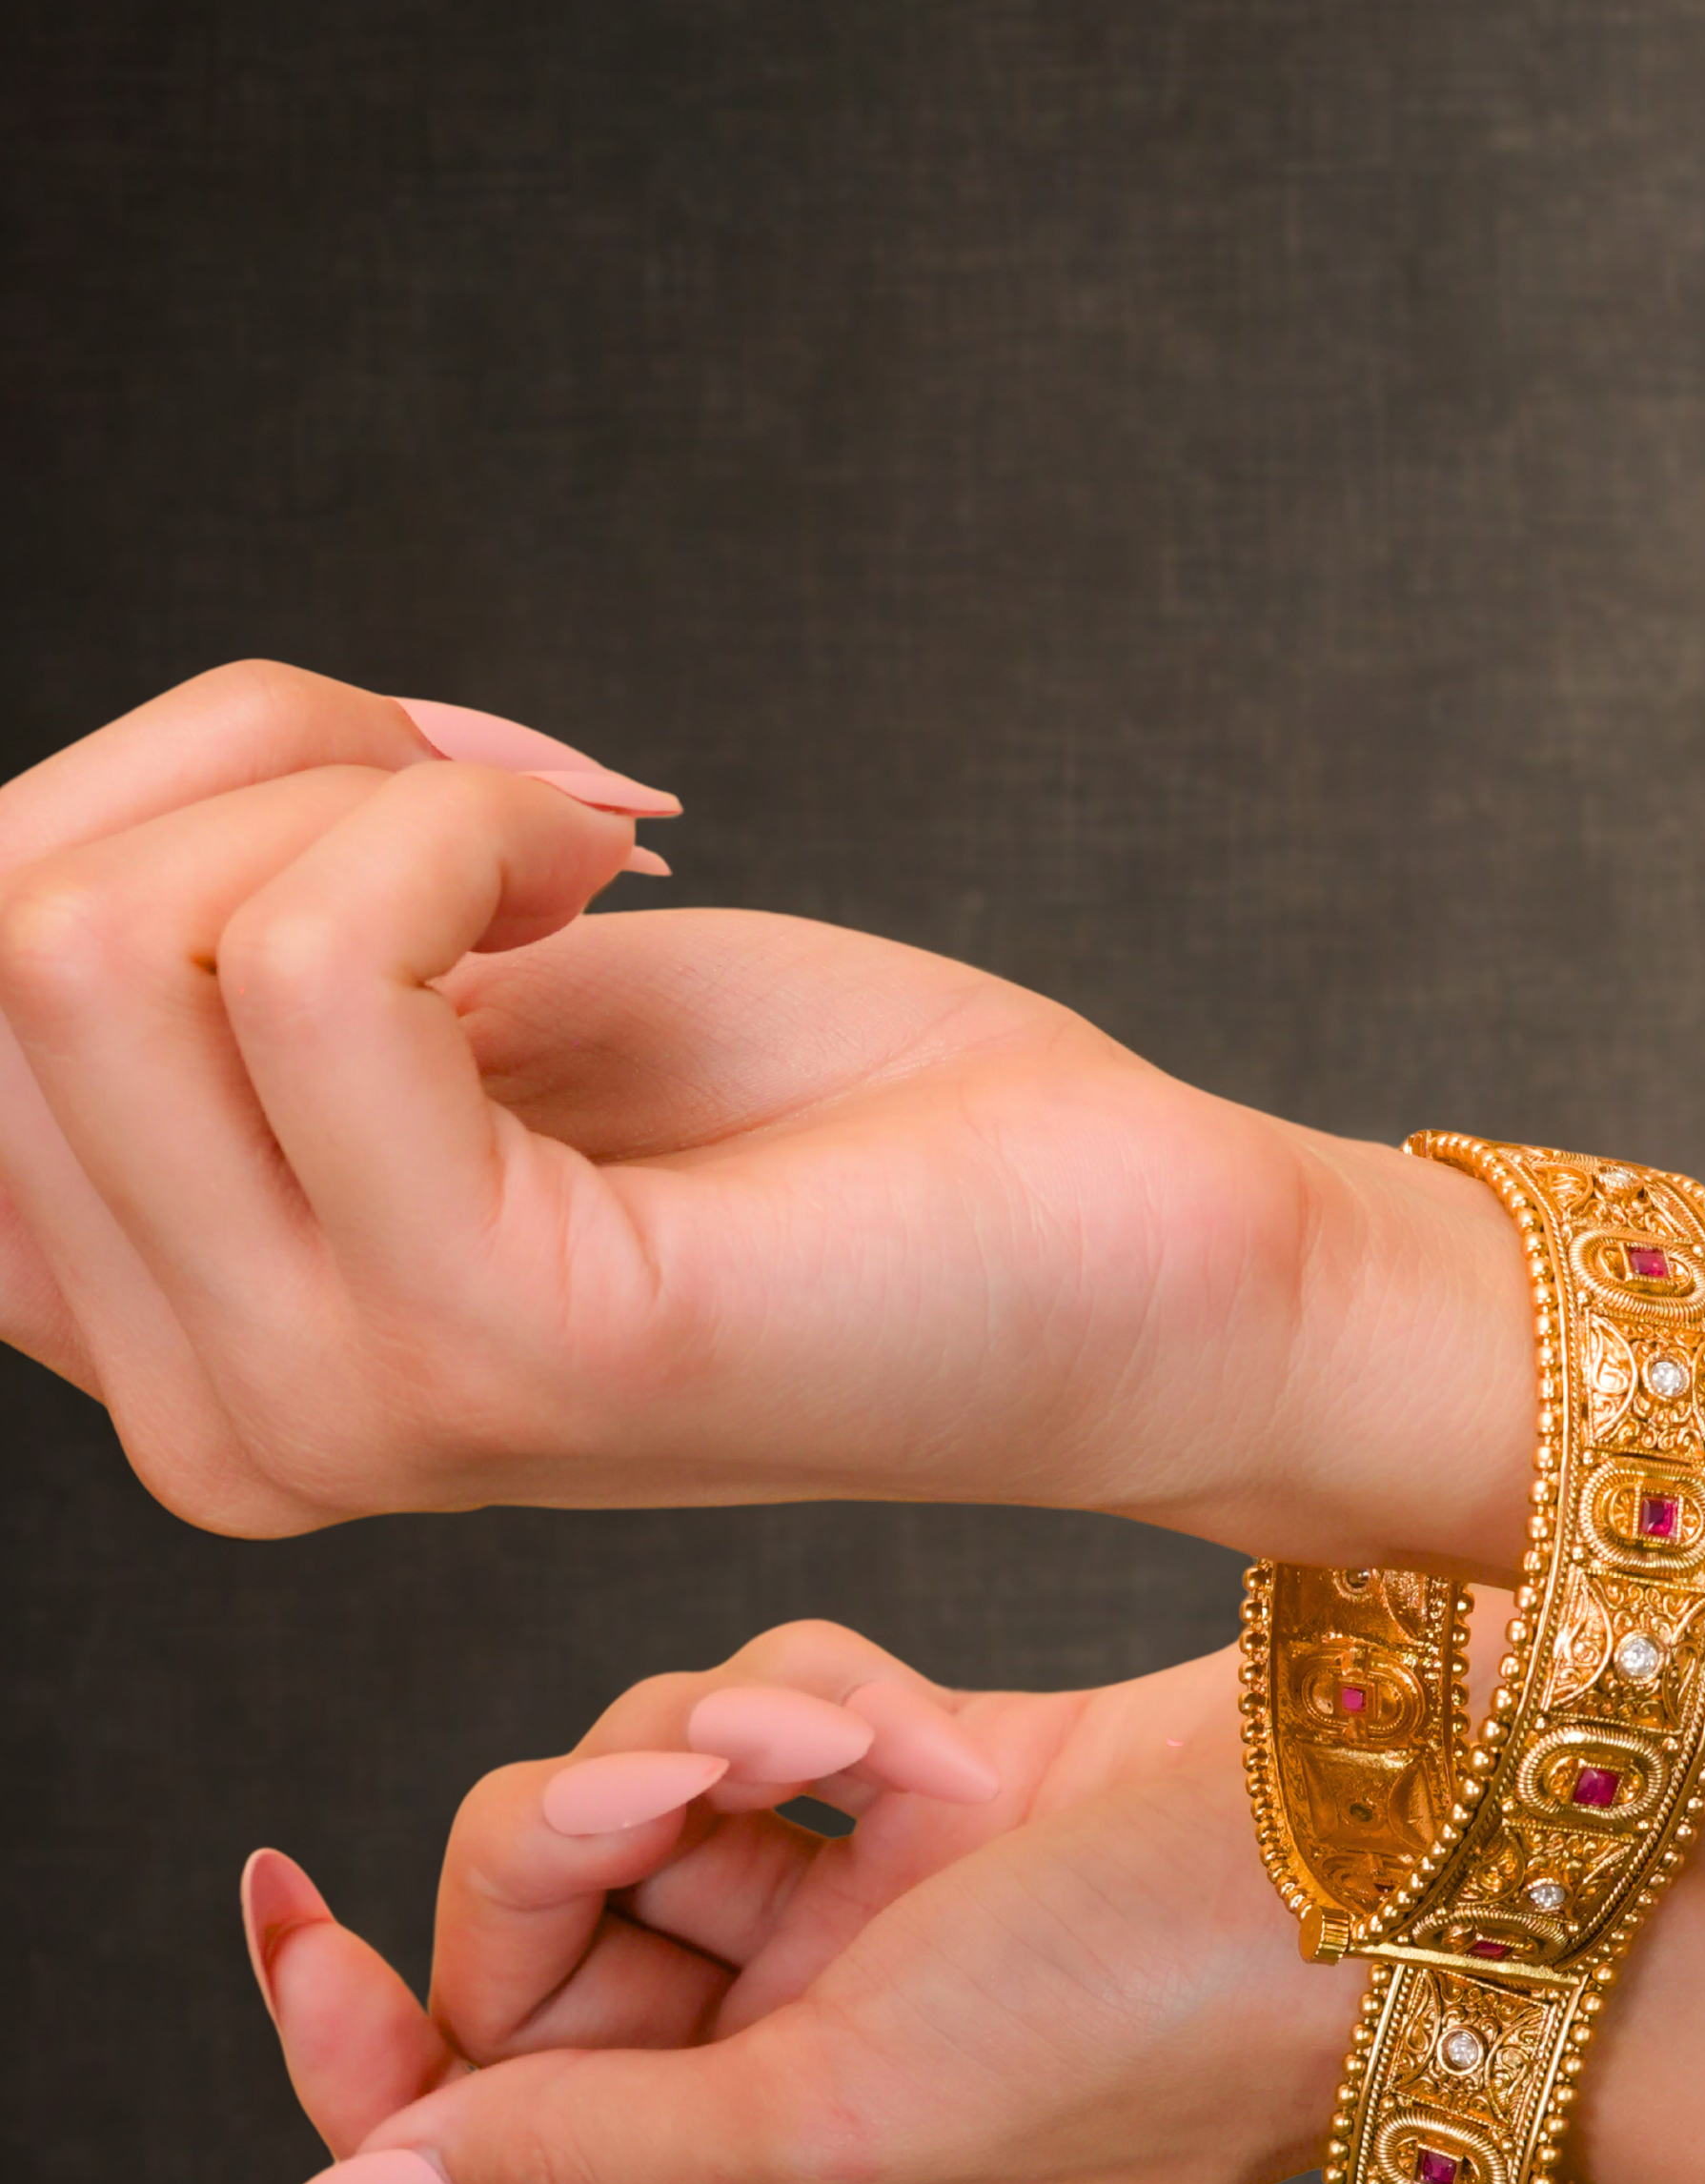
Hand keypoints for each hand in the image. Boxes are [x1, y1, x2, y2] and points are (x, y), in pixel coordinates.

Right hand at [0, 663, 1532, 1563]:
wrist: (1114, 1244)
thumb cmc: (806, 1107)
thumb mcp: (425, 985)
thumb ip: (192, 947)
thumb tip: (5, 827)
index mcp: (170, 1338)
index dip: (140, 796)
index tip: (385, 796)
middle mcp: (214, 1423)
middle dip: (241, 759)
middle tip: (496, 805)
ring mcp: (338, 1410)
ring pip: (90, 946)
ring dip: (351, 783)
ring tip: (558, 858)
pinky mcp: (497, 1348)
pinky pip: (311, 962)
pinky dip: (459, 817)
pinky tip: (610, 878)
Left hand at [243, 1619, 1360, 2183]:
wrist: (1406, 1841)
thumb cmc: (1162, 2020)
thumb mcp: (842, 2121)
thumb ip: (570, 2160)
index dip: (371, 2062)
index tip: (298, 1919)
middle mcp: (808, 2108)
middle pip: (540, 1984)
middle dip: (567, 1858)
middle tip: (673, 1794)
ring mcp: (871, 1950)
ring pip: (632, 1829)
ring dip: (693, 1754)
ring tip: (831, 1737)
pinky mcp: (927, 1808)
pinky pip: (754, 1726)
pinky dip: (797, 1698)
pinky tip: (910, 1723)